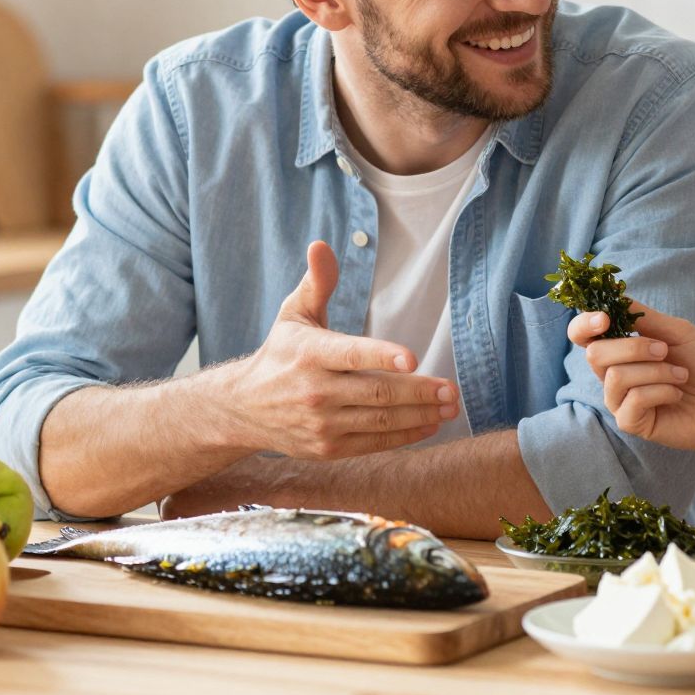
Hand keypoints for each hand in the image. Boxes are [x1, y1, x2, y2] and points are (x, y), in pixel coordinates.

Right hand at [209, 241, 457, 458]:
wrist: (244, 408)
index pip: (351, 354)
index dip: (382, 356)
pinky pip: (374, 443)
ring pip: (381, 421)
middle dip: (419, 391)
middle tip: (451, 389)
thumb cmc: (281, 353)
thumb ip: (317, 283)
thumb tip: (321, 245)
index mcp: (310, 353)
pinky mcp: (328, 448)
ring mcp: (322, 424)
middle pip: (377, 392)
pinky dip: (406, 436)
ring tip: (450, 406)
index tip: (413, 358)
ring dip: (421, 415)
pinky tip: (430, 425)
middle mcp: (315, 390)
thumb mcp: (293, 314)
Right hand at [565, 301, 694, 457]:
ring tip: (681, 375)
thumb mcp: (677, 332)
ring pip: (616, 377)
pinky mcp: (631, 423)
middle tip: (666, 350)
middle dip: (635, 348)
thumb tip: (613, 296)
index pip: (583, 336)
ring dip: (656, 371)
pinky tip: (677, 395)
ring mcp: (620, 400)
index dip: (584, 325)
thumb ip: (643, 317)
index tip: (605, 318)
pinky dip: (661, 392)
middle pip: (596, 354)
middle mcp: (614, 374)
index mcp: (621, 349)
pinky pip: (633, 401)